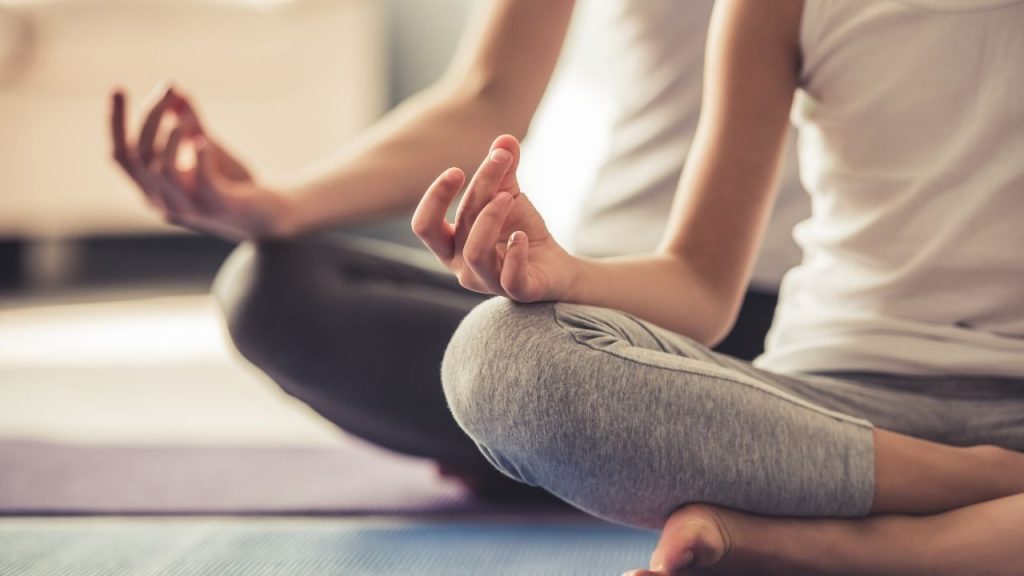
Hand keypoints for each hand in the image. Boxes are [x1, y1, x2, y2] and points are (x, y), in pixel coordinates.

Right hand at [110, 84, 292, 239]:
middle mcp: (164, 203)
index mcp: (154, 190)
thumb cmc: (235, 183)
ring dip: (173, 135)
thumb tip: (175, 91)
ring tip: (190, 116)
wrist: (272, 215)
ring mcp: (190, 209)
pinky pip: (201, 181)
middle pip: (139, 157)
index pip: (121, 157)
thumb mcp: (208, 148)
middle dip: (150, 117)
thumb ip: (189, 123)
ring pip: (162, 169)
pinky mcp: (217, 208)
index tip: (119, 88)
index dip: (116, 123)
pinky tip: (205, 140)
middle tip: (169, 89)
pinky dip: (200, 156)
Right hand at [412, 135, 578, 301]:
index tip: (457, 171)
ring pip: (476, 252)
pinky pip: (510, 277)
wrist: (555, 266)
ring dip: (491, 217)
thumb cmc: (520, 232)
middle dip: (477, 190)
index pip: (425, 225)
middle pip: (458, 226)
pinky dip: (515, 252)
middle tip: (497, 162)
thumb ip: (503, 170)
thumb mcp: (508, 195)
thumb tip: (505, 138)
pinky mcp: (517, 291)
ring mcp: (488, 282)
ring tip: (511, 197)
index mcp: (451, 245)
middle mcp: (463, 267)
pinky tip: (522, 235)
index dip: (435, 198)